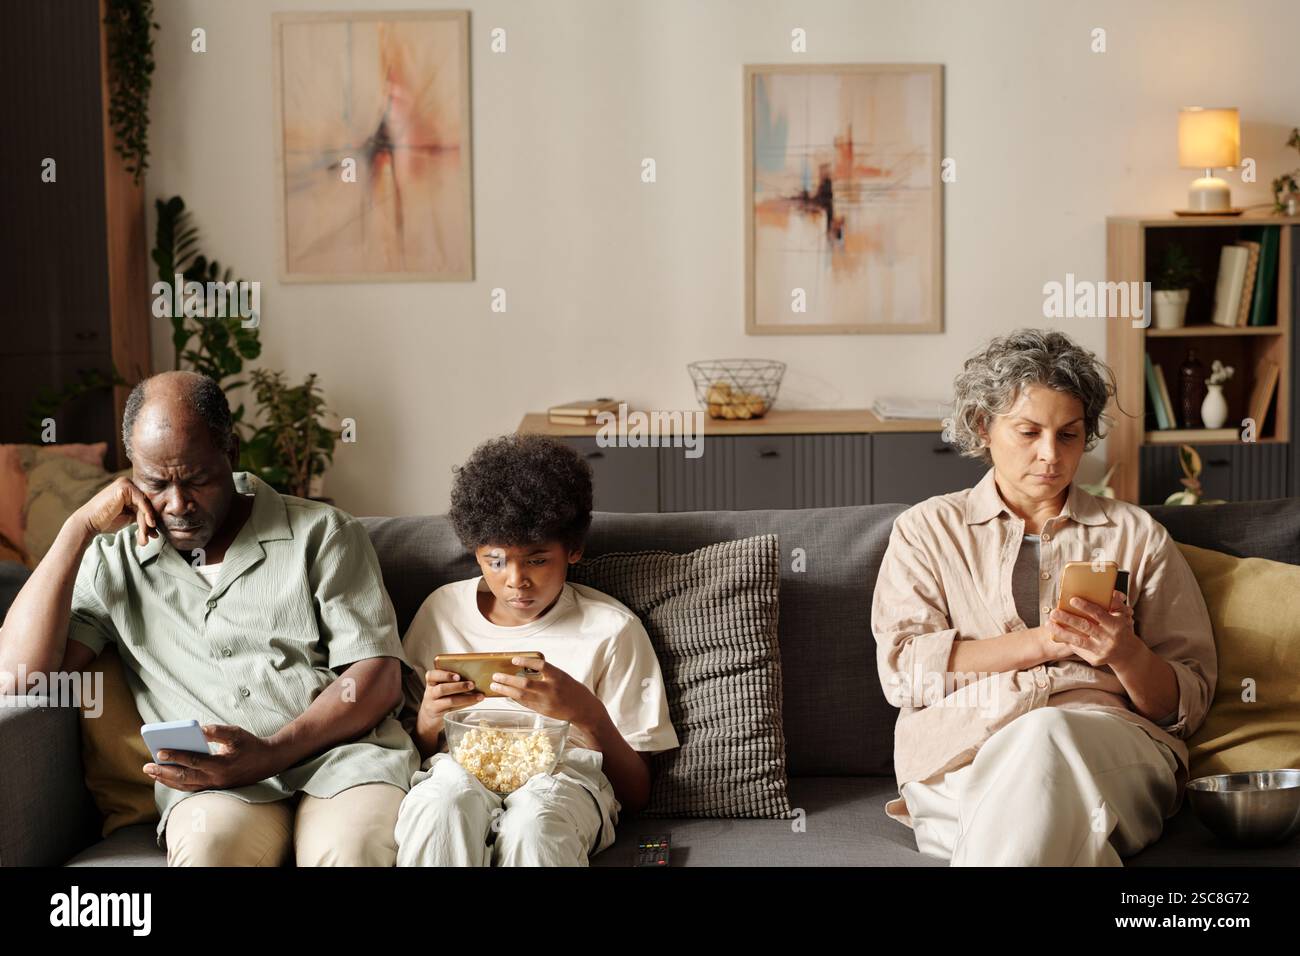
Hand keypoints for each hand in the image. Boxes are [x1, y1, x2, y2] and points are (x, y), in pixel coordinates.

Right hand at [74, 476, 157, 546]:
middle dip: (149, 523)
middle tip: (152, 537)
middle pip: (145, 505)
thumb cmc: (106, 521)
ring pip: (144, 505)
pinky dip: (146, 514)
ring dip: (146, 523)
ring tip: (145, 537)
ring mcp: (126, 483)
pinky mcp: (124, 487)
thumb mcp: (129, 517)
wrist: (89, 523)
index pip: (145, 505)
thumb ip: (141, 515)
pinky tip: (150, 525)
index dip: (150, 520)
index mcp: (129, 490)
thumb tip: (155, 525)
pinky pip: (142, 501)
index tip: (154, 534)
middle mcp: (128, 483)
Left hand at [143, 724, 277, 791]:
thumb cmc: (250, 745)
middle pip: (184, 778)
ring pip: (185, 786)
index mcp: (221, 765)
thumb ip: (217, 731)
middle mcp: (216, 779)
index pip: (194, 761)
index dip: (176, 756)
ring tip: (152, 772)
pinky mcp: (214, 788)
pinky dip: (176, 783)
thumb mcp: (236, 733)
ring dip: (166, 780)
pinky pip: (191, 788)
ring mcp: (214, 786)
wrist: (267, 762)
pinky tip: (166, 777)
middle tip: (147, 766)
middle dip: (163, 772)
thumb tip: (197, 730)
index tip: (160, 751)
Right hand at [416, 669, 483, 746]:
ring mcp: (434, 705)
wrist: (428, 717)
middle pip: (442, 689)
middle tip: (472, 684)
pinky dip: (466, 704)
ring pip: (450, 701)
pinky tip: (474, 701)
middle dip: (459, 686)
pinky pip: (454, 709)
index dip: (445, 675)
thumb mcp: (439, 686)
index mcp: (431, 682)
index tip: (458, 676)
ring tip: (478, 696)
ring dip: (466, 698)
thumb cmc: (439, 697)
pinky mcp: (441, 715)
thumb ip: (450, 681)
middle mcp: (431, 693)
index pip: (432, 675)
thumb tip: (474, 675)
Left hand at [491, 657, 602, 731]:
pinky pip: (525, 703)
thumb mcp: (562, 677)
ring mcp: (546, 701)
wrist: (582, 708)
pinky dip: (514, 697)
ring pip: (521, 695)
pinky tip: (506, 693)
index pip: (541, 666)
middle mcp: (551, 689)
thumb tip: (524, 669)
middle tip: (495, 676)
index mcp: (558, 676)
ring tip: (495, 685)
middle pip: (525, 683)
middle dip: (508, 679)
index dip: (526, 662)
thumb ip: (546, 673)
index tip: (514, 659)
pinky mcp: (542, 711)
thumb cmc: (571, 689)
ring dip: (506, 690)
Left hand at [1043, 590, 1140, 667]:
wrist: (1127, 653)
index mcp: (1116, 625)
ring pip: (1078, 640)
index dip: (1086, 607)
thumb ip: (1115, 603)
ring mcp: (1102, 650)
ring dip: (1061, 631)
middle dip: (1068, 619)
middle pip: (1085, 626)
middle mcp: (1109, 639)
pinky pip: (1078, 649)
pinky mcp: (1095, 659)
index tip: (1072, 599)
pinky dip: (1067, 640)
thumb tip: (1108, 591)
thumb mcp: (1122, 616)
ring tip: (1049, 623)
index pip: (1099, 614)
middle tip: (1054, 612)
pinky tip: (1057, 634)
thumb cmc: (1121, 629)